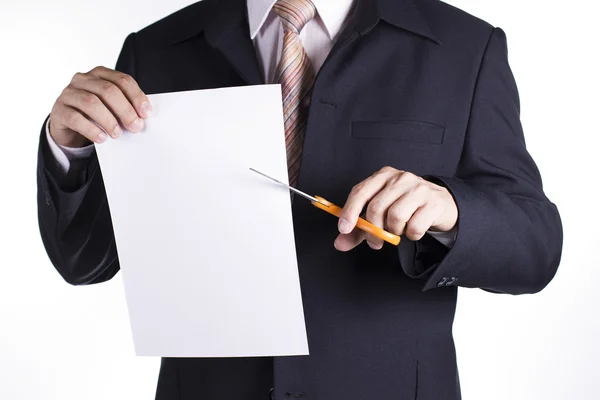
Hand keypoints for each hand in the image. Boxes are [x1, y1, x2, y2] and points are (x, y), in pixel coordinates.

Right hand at [49, 66, 151, 146]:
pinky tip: (102, 138)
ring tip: (118, 134)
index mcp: (100, 74)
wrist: (69, 126)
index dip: (136, 96)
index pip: (122, 80)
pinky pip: (75, 118)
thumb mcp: (111, 107)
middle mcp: (83, 80)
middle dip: (125, 110)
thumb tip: (142, 118)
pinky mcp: (59, 110)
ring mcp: (68, 93)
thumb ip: (125, 107)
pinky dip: (91, 129)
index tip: (146, 114)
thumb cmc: (96, 115)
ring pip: (91, 102)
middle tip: (136, 127)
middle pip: (108, 91)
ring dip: (109, 120)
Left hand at [334, 167, 457, 250]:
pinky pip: (415, 226)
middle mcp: (400, 178)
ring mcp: (418, 188)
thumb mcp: (381, 214)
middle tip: (376, 242)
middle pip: (376, 207)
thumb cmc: (407, 207)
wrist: (442, 204)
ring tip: (399, 229)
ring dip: (394, 231)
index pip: (360, 191)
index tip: (344, 229)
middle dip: (373, 231)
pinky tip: (414, 230)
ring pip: (395, 216)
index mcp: (383, 176)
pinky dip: (411, 235)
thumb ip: (360, 229)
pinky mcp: (433, 202)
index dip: (349, 212)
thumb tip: (340, 243)